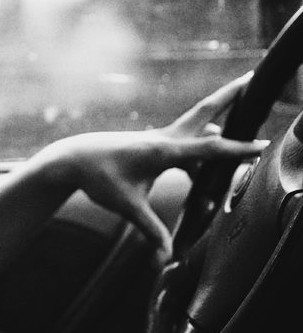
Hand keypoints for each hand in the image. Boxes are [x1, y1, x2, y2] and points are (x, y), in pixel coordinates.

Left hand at [37, 72, 266, 259]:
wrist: (72, 159)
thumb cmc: (98, 178)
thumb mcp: (126, 207)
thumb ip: (150, 230)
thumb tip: (167, 255)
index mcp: (162, 150)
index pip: (208, 147)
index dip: (237, 149)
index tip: (261, 146)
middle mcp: (163, 138)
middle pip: (204, 112)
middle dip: (229, 96)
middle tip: (252, 77)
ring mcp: (158, 138)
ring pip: (197, 127)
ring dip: (219, 125)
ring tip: (242, 124)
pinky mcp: (152, 144)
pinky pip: (186, 144)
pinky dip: (201, 150)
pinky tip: (208, 161)